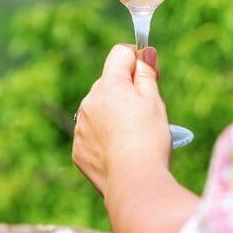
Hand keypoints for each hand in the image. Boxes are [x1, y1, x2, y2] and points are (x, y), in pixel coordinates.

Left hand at [72, 44, 169, 197]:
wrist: (133, 181)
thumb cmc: (149, 137)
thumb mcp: (154, 100)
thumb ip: (146, 73)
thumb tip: (144, 52)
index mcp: (108, 85)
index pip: (120, 54)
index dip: (137, 60)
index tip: (151, 75)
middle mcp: (89, 101)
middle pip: (109, 83)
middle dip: (126, 90)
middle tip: (146, 112)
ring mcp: (80, 126)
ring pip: (100, 109)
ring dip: (114, 114)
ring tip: (134, 136)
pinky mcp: (78, 149)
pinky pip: (93, 134)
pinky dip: (105, 137)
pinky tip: (121, 150)